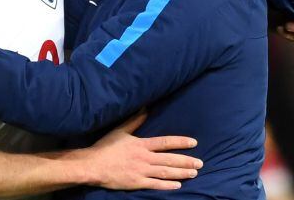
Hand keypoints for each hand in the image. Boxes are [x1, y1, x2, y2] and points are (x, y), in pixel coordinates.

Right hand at [80, 111, 201, 189]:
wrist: (93, 165)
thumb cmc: (105, 147)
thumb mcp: (120, 131)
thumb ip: (135, 121)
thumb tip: (145, 108)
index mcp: (141, 144)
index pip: (165, 142)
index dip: (180, 142)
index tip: (194, 143)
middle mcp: (144, 158)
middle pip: (170, 159)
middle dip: (186, 161)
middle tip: (200, 163)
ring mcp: (141, 171)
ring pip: (166, 172)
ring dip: (181, 172)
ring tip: (194, 173)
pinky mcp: (137, 183)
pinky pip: (156, 185)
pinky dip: (168, 185)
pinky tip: (178, 185)